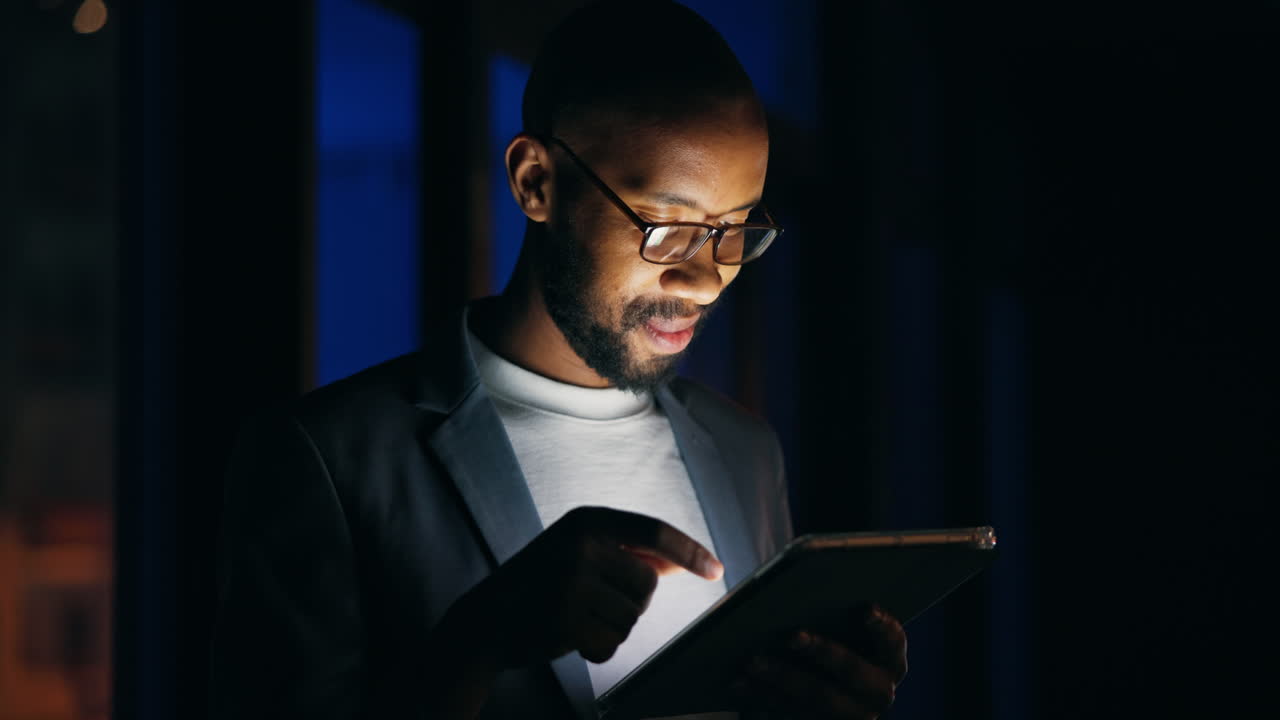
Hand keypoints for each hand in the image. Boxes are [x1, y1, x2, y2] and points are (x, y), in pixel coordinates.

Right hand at [446, 505, 723, 667]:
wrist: (483, 621)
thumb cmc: (540, 588)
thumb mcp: (579, 556)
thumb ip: (628, 554)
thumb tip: (682, 561)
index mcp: (586, 520)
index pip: (653, 531)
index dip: (689, 551)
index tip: (717, 570)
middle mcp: (579, 544)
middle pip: (647, 585)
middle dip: (630, 604)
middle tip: (590, 604)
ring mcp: (569, 581)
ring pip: (632, 617)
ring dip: (611, 629)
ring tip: (575, 620)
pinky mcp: (564, 619)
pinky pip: (611, 644)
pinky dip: (597, 650)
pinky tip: (567, 639)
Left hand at [733, 604, 907, 719]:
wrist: (826, 692)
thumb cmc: (833, 641)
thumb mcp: (842, 630)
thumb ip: (835, 612)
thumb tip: (808, 585)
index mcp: (891, 661)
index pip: (894, 640)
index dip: (882, 626)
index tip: (864, 608)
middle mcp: (879, 692)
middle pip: (851, 670)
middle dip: (821, 651)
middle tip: (791, 634)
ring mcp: (851, 714)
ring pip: (817, 696)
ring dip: (781, 677)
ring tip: (752, 659)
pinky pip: (790, 711)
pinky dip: (762, 695)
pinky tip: (738, 681)